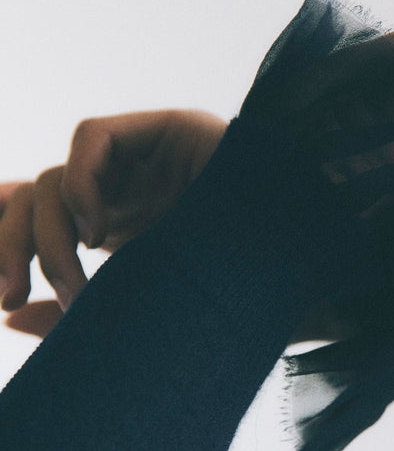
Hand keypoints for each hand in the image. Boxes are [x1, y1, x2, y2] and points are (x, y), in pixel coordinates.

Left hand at [0, 110, 225, 334]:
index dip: (3, 234)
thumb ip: (78, 315)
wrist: (306, 265)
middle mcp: (124, 192)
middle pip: (32, 197)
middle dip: (8, 245)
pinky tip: (101, 231)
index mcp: (117, 229)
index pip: (36, 210)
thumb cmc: (238, 296)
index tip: (1, 292)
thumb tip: (11, 319)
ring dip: (49, 238)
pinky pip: (91, 138)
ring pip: (54, 178)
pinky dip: (82, 184)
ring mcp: (144, 162)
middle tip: (7, 296)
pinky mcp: (166, 131)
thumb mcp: (143, 311)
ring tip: (79, 287)